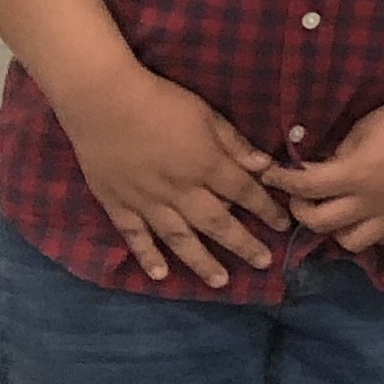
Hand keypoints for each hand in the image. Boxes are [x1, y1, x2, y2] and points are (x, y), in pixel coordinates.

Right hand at [48, 67, 282, 285]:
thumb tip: (266, 167)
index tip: (282, 225)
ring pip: (180, 238)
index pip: (244, 193)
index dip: (266, 209)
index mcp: (205, 165)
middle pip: (217, 223)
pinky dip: (147, 257)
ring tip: (221, 282)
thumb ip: (234, 144)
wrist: (101, 101)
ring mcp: (147, 201)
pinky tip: (160, 275)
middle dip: (243, 244)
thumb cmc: (159, 102)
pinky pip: (135, 237)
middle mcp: (180, 190)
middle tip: (263, 263)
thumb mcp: (206, 114)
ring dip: (202, 262)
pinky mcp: (118, 205)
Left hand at [262, 87, 383, 254]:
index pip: (304, 187)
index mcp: (356, 174)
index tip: (269, 172)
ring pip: (349, 242)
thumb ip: (337, 154)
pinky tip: (365, 215)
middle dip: (301, 208)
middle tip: (300, 194)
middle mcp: (370, 202)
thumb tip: (317, 168)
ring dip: (333, 229)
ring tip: (333, 210)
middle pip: (319, 223)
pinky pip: (381, 239)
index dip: (281, 180)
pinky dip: (367, 232)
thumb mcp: (361, 129)